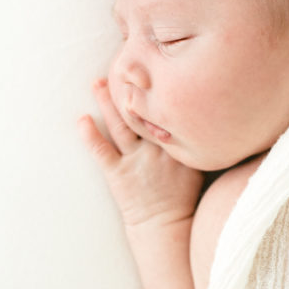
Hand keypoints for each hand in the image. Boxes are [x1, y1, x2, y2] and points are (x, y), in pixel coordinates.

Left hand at [78, 78, 203, 227]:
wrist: (165, 227)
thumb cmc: (183, 196)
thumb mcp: (199, 163)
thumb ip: (197, 138)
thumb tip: (207, 110)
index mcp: (179, 143)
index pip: (169, 108)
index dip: (161, 87)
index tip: (154, 65)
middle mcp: (158, 148)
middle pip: (142, 111)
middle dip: (130, 87)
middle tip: (121, 62)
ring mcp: (137, 161)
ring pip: (121, 125)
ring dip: (107, 102)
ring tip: (97, 83)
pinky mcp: (118, 174)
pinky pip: (102, 151)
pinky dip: (90, 136)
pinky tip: (81, 120)